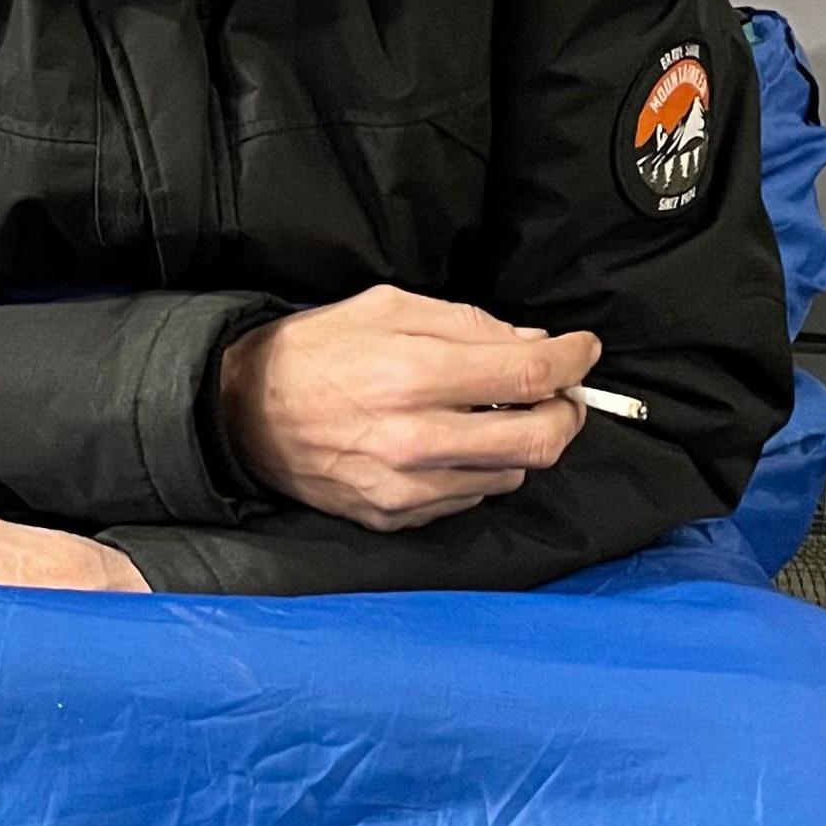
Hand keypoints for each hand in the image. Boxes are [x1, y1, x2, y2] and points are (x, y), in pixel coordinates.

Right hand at [218, 285, 598, 532]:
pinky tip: (453, 444)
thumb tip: (533, 346)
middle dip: (566, 413)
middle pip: (539, 441)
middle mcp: (416, 440)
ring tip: (495, 414)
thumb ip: (466, 324)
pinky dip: (478, 471)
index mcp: (413, 375)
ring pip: (509, 475)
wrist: (242, 413)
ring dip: (520, 443)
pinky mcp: (394, 517)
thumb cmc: (315, 351)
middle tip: (560, 393)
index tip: (584, 351)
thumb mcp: (385, 308)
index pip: (529, 375)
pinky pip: (468, 499)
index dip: (573, 361)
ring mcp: (406, 488)